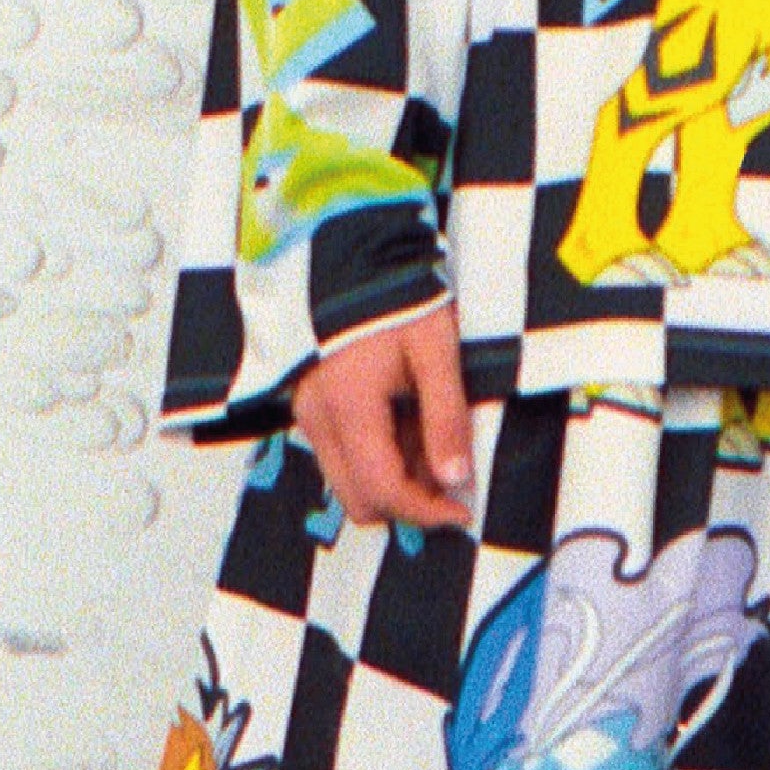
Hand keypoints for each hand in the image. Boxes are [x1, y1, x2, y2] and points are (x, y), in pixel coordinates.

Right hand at [292, 307, 477, 530]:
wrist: (356, 257)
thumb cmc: (401, 299)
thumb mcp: (437, 352)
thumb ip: (446, 418)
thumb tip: (456, 478)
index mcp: (348, 406)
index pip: (382, 489)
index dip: (425, 511)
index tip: (462, 511)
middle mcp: (316, 419)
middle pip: (358, 499)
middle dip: (408, 502)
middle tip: (451, 479)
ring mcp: (308, 414)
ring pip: (348, 482)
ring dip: (393, 480)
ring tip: (431, 440)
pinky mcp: (309, 407)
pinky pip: (341, 456)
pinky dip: (376, 458)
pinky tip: (406, 425)